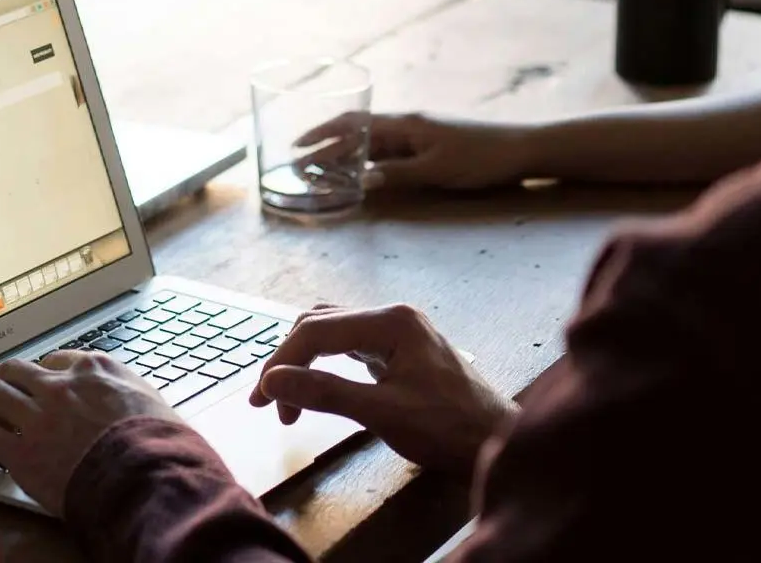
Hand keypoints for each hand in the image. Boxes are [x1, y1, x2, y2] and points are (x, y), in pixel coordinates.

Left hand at [0, 350, 179, 513]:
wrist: (149, 478)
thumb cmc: (163, 447)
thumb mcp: (155, 404)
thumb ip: (131, 397)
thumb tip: (134, 406)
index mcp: (95, 371)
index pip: (57, 361)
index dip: (49, 378)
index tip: (48, 392)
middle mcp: (61, 386)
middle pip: (15, 370)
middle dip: (11, 386)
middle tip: (12, 405)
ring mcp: (38, 417)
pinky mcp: (21, 452)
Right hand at [249, 304, 516, 474]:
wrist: (498, 444)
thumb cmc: (450, 429)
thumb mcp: (382, 413)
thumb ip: (325, 393)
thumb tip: (272, 381)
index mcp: (391, 322)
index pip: (316, 331)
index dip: (281, 363)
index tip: (263, 401)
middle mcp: (393, 316)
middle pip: (319, 325)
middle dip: (288, 362)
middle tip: (269, 405)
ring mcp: (398, 331)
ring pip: (332, 333)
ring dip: (304, 363)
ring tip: (288, 401)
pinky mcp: (400, 349)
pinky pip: (349, 346)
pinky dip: (325, 365)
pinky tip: (317, 387)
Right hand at [297, 112, 530, 189]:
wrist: (521, 149)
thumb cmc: (481, 158)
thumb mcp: (437, 170)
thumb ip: (398, 174)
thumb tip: (362, 180)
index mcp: (405, 124)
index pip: (353, 125)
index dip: (322, 135)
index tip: (297, 147)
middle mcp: (407, 125)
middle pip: (357, 131)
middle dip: (325, 144)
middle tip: (299, 161)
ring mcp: (417, 134)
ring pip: (370, 142)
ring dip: (344, 153)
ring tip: (319, 169)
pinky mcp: (428, 145)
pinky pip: (387, 150)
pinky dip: (366, 160)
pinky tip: (359, 171)